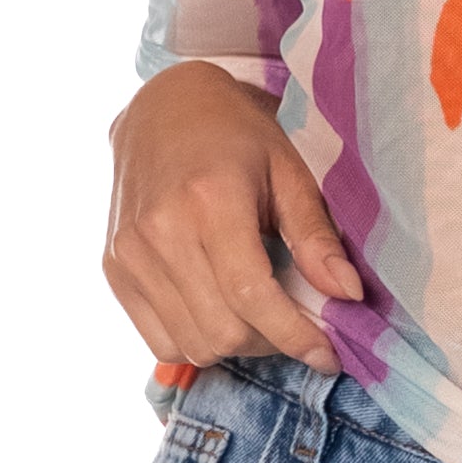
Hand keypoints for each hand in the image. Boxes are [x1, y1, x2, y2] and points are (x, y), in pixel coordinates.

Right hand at [103, 61, 362, 372]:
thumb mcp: (289, 172)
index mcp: (208, 201)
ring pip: (191, 345)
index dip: (295, 336)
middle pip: (223, 332)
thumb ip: (316, 237)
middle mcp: (159, 232)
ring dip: (235, 345)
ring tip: (257, 315)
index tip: (328, 354)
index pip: (252, 297)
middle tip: (295, 324)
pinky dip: (196, 341)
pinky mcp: (113, 269)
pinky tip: (218, 310)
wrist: (162, 108)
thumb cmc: (236, 136)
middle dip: (271, 342)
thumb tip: (348, 297)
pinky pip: (159, 341)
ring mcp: (128, 254)